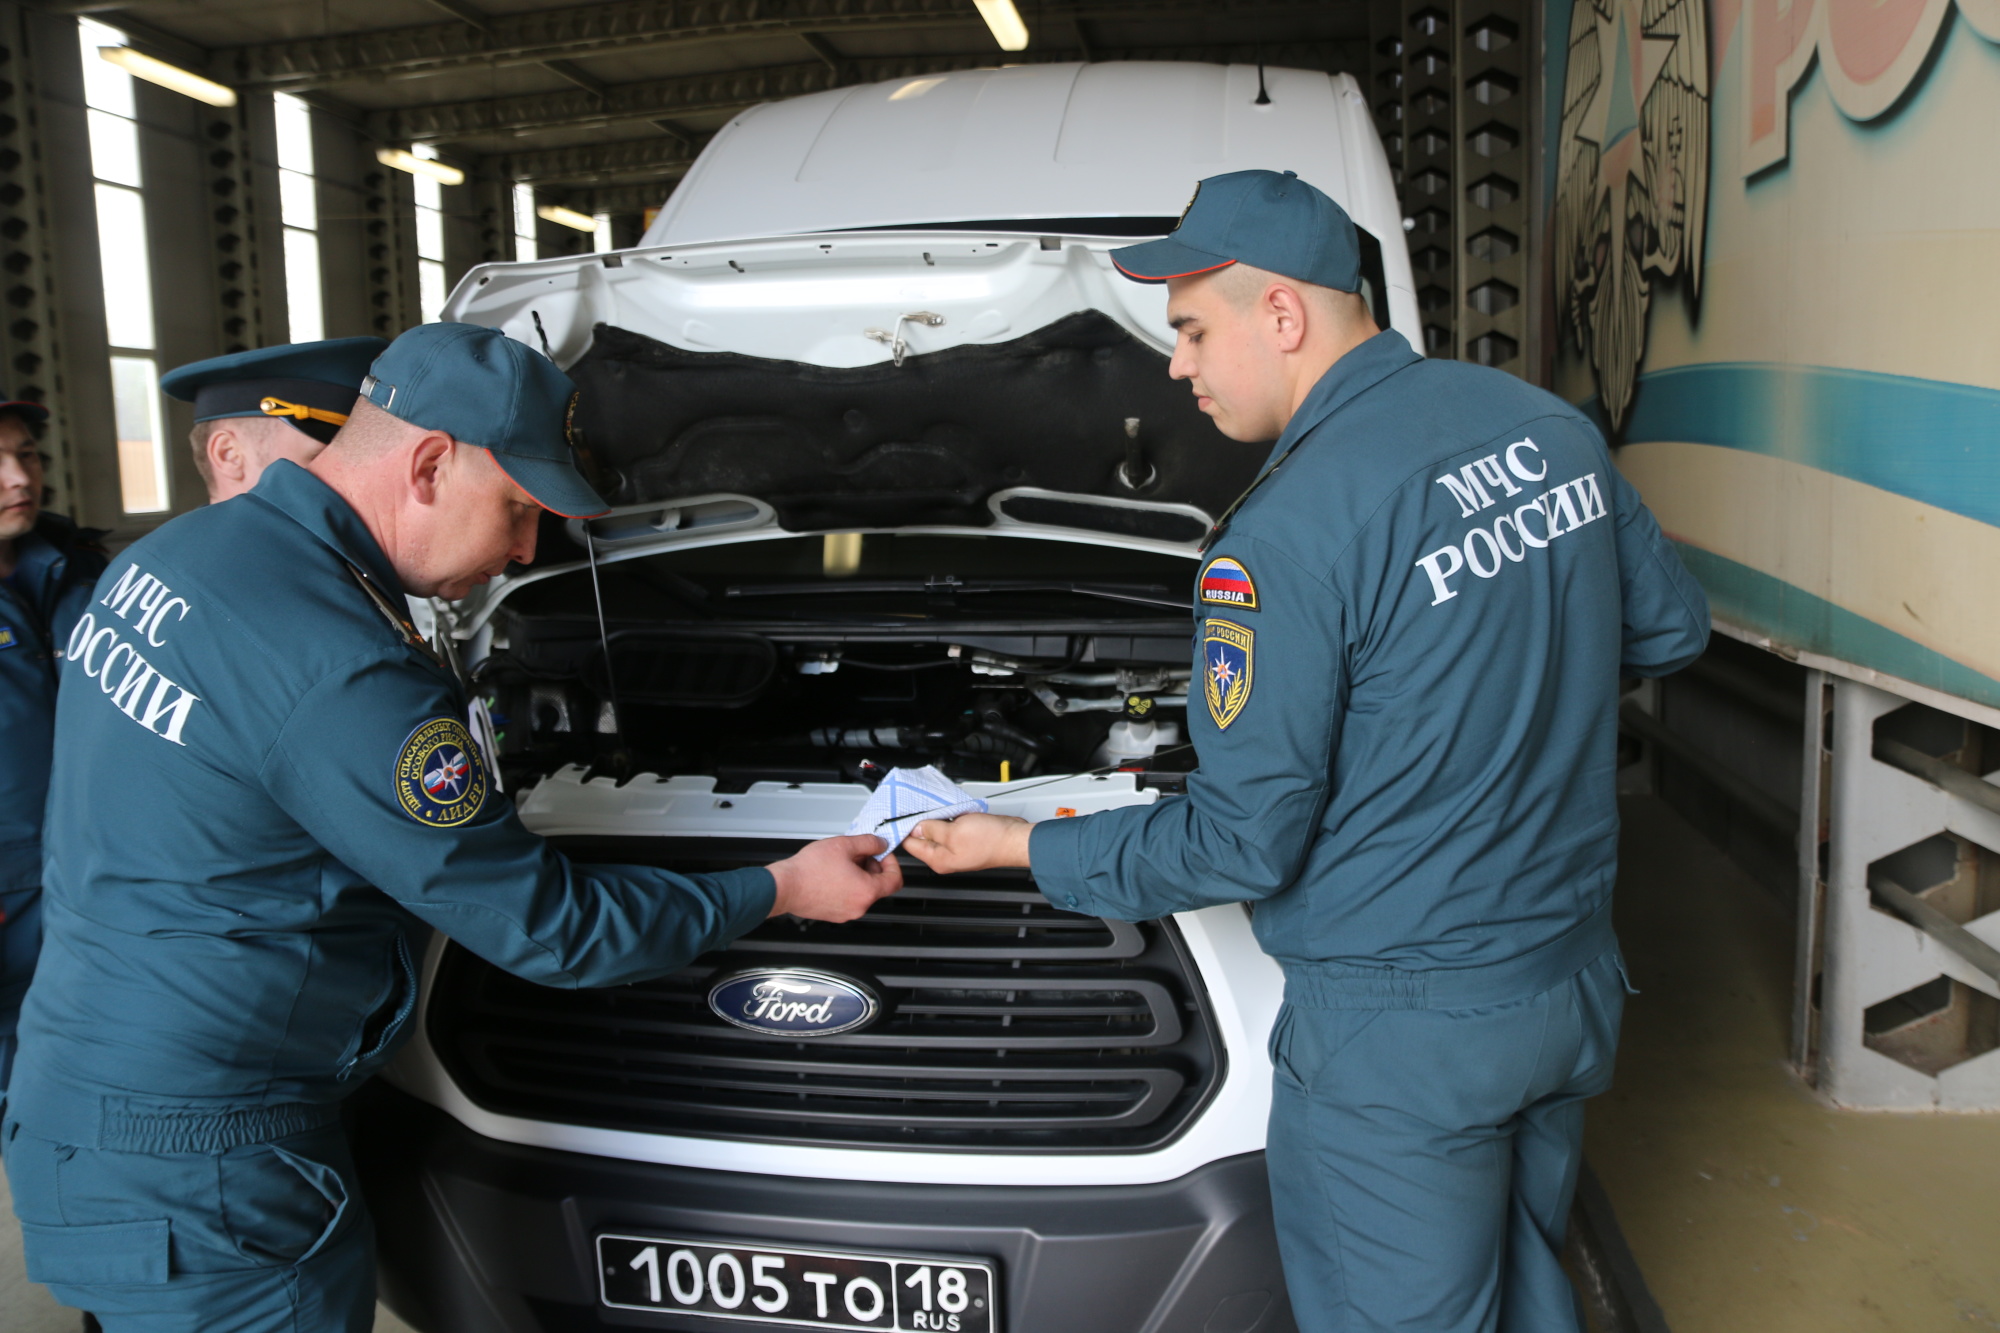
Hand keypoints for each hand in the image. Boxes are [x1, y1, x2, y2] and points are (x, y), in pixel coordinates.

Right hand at [768, 835, 903, 920]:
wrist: (784, 887)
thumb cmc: (809, 870)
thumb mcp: (844, 845)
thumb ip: (869, 843)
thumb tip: (880, 844)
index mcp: (867, 891)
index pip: (895, 880)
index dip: (892, 863)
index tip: (883, 854)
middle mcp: (859, 906)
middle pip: (878, 885)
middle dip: (872, 866)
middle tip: (859, 853)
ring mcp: (846, 913)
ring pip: (862, 891)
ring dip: (859, 875)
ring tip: (842, 861)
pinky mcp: (834, 915)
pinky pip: (849, 898)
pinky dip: (847, 885)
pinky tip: (833, 872)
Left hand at [902, 813, 1033, 873]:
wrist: (1015, 839)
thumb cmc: (990, 841)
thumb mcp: (954, 831)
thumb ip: (932, 829)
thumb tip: (917, 827)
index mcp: (939, 859)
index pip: (910, 844)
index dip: (903, 828)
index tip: (899, 814)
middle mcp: (946, 856)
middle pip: (923, 837)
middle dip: (919, 821)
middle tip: (916, 806)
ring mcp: (956, 847)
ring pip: (937, 830)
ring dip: (935, 818)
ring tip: (933, 806)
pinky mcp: (966, 838)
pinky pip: (950, 827)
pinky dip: (948, 818)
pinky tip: (949, 810)